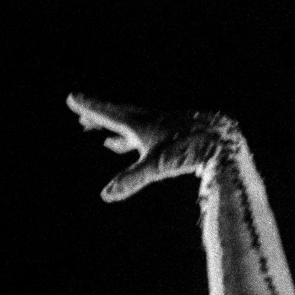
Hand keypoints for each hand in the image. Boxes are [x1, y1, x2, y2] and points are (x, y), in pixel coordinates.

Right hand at [67, 94, 236, 200]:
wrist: (222, 140)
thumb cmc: (187, 150)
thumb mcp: (156, 167)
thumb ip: (131, 180)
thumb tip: (105, 196)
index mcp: (138, 123)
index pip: (106, 114)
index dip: (89, 108)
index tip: (71, 97)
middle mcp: (148, 120)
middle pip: (117, 116)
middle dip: (98, 116)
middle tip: (80, 116)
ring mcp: (163, 127)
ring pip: (133, 127)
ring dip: (116, 131)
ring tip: (101, 137)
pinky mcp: (177, 135)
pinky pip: (149, 136)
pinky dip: (137, 140)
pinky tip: (134, 148)